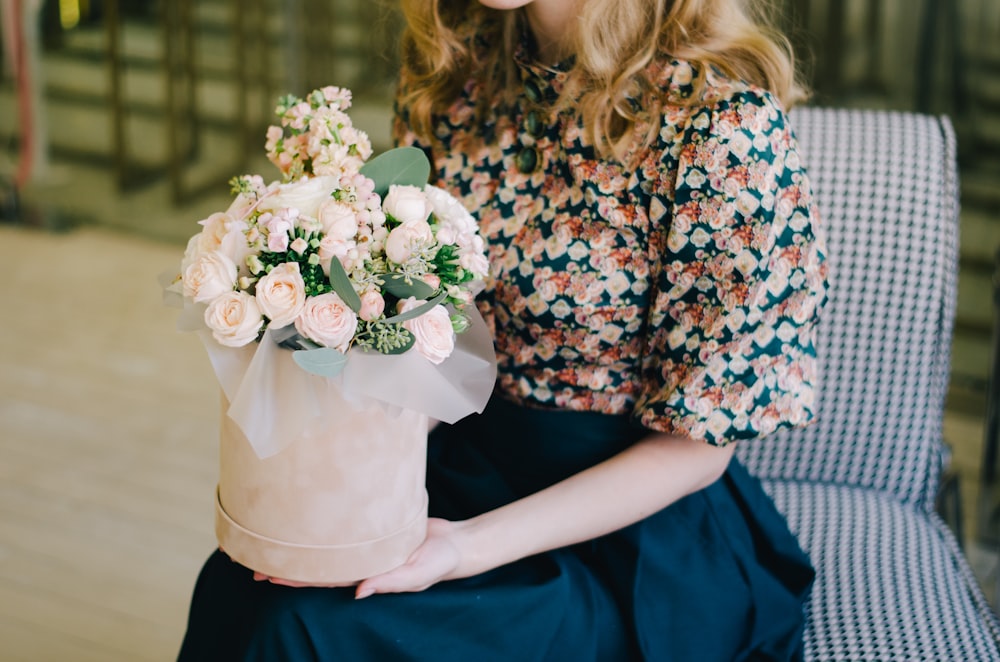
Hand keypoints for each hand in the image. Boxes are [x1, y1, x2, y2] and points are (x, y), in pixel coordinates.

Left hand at [249, 518, 466, 595]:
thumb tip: (359, 593)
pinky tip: (308, 522)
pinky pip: (343, 529)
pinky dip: (323, 529)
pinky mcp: (374, 529)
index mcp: (366, 575)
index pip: (323, 578)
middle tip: (252, 561)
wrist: (455, 543)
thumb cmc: (439, 561)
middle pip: (316, 565)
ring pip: (326, 548)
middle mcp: (360, 561)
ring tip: (270, 542)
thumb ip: (390, 582)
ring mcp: (366, 545)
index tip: (267, 575)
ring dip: (300, 548)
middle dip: (286, 565)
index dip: (295, 579)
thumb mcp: (418, 574)